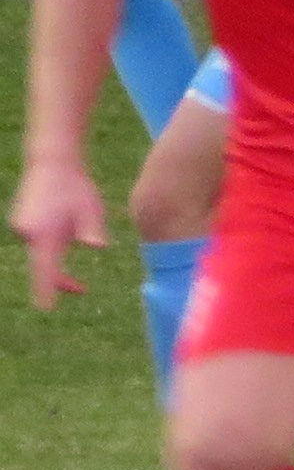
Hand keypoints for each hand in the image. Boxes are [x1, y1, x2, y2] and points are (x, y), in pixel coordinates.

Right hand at [11, 154, 107, 309]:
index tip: (46, 307)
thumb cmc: (75, 187)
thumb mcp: (91, 209)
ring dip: (55, 257)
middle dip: (59, 280)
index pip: (45, 269)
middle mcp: (27, 232)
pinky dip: (49, 245)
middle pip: (42, 266)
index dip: (47, 289)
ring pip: (40, 254)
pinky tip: (62, 224)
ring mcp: (21, 227)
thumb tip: (97, 245)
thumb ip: (91, 230)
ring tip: (74, 230)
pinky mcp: (21, 223)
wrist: (52, 162)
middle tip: (81, 289)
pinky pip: (36, 243)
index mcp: (44, 233)